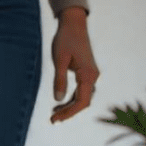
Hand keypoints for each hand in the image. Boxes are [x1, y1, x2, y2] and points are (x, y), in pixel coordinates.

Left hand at [50, 7, 99, 123]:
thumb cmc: (65, 40)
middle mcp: (92, 76)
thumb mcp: (59, 60)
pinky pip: (81, 91)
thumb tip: (58, 100)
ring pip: (82, 98)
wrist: (73, 25)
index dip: (69, 113)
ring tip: (54, 115)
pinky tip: (60, 104)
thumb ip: (59, 80)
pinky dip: (71, 99)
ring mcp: (90, 75)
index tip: (55, 119)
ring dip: (70, 107)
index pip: (82, 102)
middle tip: (52, 120)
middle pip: (83, 102)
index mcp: (87, 74)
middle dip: (69, 113)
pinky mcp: (86, 73)